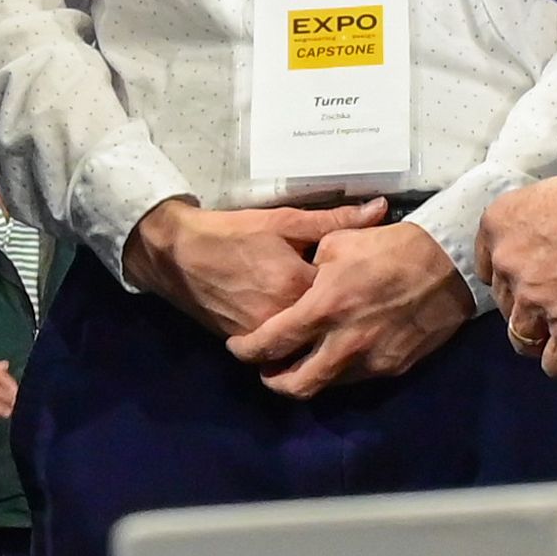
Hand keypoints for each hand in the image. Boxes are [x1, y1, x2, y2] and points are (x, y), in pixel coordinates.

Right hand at [123, 197, 389, 341]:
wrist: (176, 253)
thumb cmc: (231, 233)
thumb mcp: (283, 220)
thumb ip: (333, 220)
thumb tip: (379, 210)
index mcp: (298, 285)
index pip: (345, 292)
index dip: (356, 284)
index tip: (363, 275)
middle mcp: (283, 317)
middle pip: (327, 323)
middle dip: (338, 312)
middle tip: (348, 297)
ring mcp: (262, 334)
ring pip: (303, 339)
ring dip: (315, 328)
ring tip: (325, 312)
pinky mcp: (245, 341)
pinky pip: (279, 346)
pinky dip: (290, 336)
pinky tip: (295, 320)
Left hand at [231, 221, 476, 397]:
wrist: (448, 263)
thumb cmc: (389, 247)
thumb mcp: (338, 244)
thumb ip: (308, 270)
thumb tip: (291, 284)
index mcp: (324, 308)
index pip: (271, 343)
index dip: (247, 351)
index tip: (238, 347)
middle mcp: (345, 342)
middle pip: (295, 384)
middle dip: (273, 381)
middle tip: (266, 368)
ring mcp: (372, 360)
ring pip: (327, 386)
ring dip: (308, 377)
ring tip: (300, 361)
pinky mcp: (394, 367)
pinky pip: (357, 378)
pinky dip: (340, 371)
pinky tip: (337, 353)